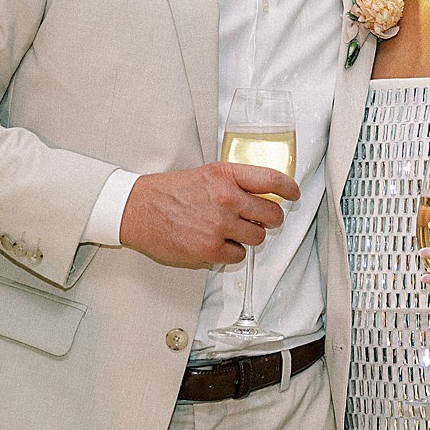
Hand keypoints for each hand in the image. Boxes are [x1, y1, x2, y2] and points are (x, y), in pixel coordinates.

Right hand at [119, 163, 298, 267]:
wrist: (136, 209)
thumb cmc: (168, 192)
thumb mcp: (205, 174)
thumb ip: (234, 182)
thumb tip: (262, 195)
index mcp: (226, 175)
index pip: (272, 180)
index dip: (289, 190)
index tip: (293, 195)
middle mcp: (226, 198)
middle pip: (272, 214)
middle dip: (269, 219)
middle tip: (257, 220)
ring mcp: (219, 225)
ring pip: (258, 238)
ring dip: (249, 237)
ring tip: (230, 231)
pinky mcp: (210, 249)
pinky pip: (239, 256)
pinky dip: (231, 252)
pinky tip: (216, 243)